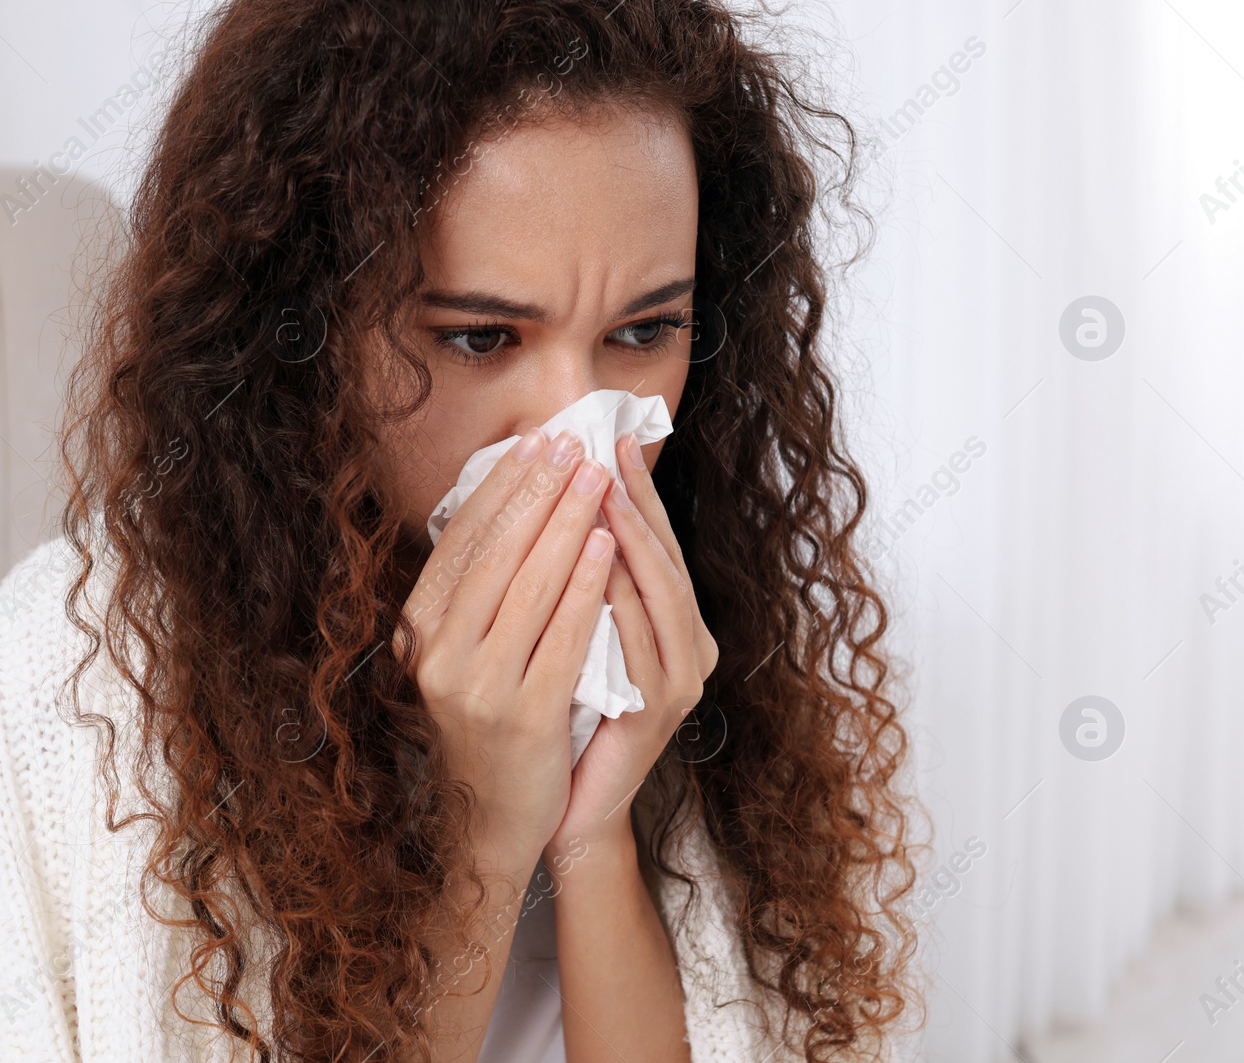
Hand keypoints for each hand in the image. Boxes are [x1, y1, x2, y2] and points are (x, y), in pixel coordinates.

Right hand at [392, 426, 616, 863]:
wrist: (491, 819)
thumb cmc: (488, 724)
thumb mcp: (460, 654)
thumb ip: (474, 594)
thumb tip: (509, 504)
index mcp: (418, 631)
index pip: (462, 541)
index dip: (501, 487)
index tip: (536, 442)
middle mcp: (437, 654)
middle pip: (495, 554)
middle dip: (538, 491)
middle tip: (573, 443)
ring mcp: (477, 687)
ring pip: (529, 586)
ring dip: (567, 522)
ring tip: (597, 478)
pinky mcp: (524, 715)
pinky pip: (561, 635)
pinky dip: (583, 585)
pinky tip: (604, 545)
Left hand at [544, 433, 718, 862]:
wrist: (568, 806)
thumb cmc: (566, 713)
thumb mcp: (573, 634)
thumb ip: (580, 580)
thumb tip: (555, 502)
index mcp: (671, 624)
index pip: (653, 543)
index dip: (635, 490)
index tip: (608, 437)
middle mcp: (688, 646)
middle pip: (664, 557)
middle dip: (637, 499)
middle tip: (610, 447)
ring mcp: (679, 680)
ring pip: (661, 594)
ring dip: (633, 538)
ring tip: (605, 490)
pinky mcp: (659, 712)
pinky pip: (641, 644)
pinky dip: (621, 601)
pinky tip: (601, 566)